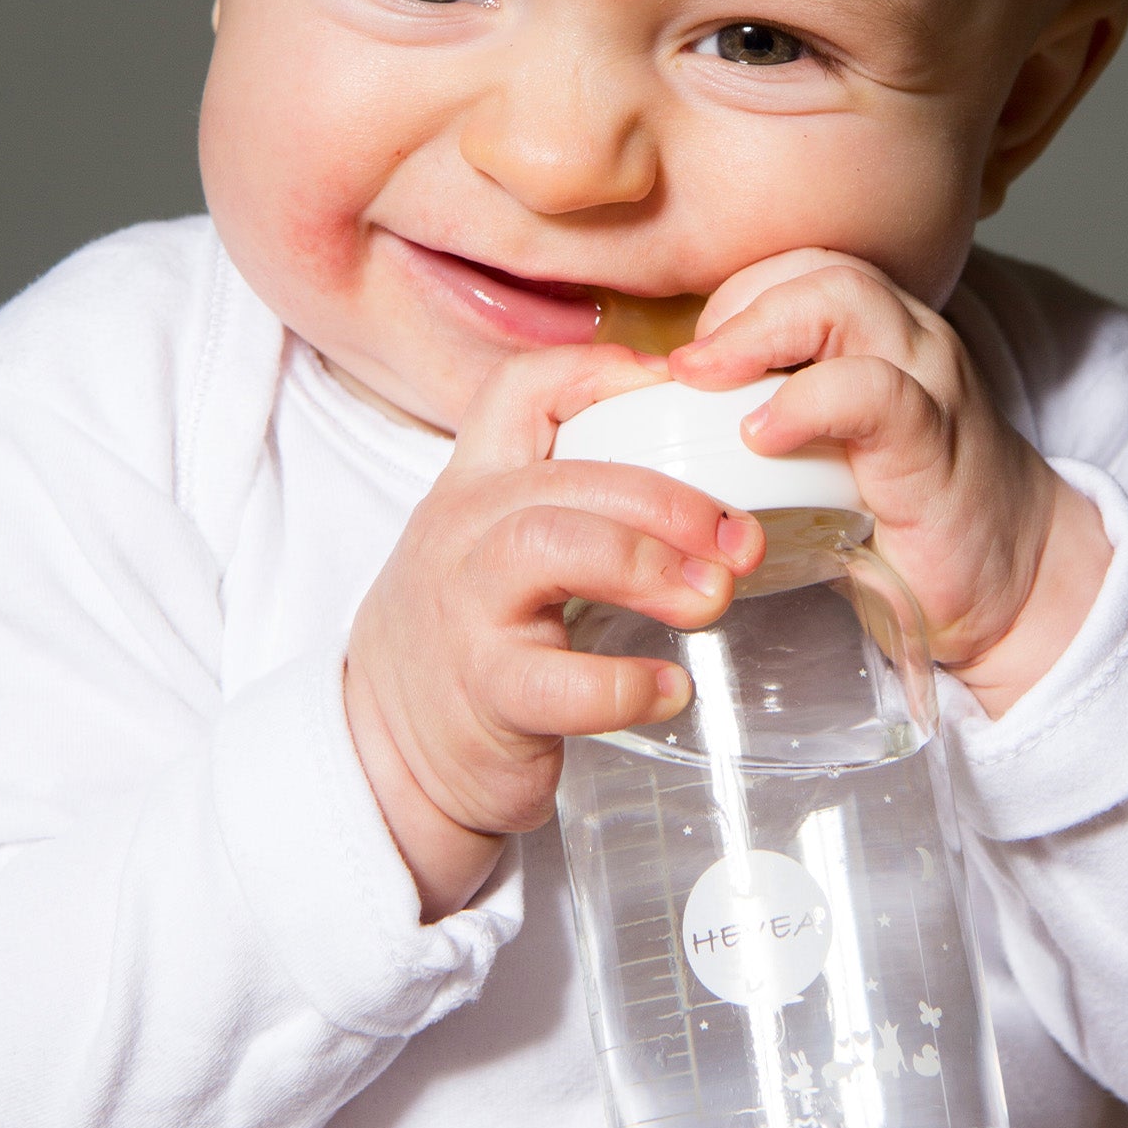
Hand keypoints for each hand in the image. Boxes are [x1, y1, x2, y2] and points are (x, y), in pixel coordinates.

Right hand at [344, 344, 763, 919]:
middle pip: (569, 474)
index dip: (607, 375)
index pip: (523, 389)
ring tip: (712, 598)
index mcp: (475, 484)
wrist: (387, 752)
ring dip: (648, 565)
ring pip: (551, 545)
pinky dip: (628, 684)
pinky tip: (670, 690)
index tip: (686, 402)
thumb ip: (573, 502)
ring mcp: (466, 611)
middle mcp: (463, 532)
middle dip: (671, 499)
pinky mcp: (484, 694)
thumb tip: (705, 483)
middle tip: (740, 541)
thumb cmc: (468, 637)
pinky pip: (559, 680)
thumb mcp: (494, 544)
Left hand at [670, 250, 1111, 717]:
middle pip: (818, 266)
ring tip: (703, 380)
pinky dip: (805, 402)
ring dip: (758, 330)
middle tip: (682, 369)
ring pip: (846, 300)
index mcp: (879, 333)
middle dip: (736, 303)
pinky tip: (760, 435)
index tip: (686, 360)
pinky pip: (872, 391)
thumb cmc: (900, 514)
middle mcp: (908, 338)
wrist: (1010, 583)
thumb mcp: (824, 449)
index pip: (797, 266)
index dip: (732, 296)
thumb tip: (659, 415)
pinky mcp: (936, 443)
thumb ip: (766, 411)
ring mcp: (929, 383)